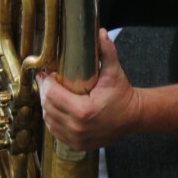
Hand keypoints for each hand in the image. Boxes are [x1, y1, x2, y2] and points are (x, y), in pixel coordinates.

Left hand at [37, 29, 141, 149]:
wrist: (133, 117)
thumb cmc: (123, 95)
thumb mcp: (114, 72)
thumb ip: (107, 51)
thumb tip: (100, 33)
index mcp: (83, 110)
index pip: (52, 95)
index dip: (46, 82)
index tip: (46, 74)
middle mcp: (77, 127)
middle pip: (47, 107)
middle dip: (44, 92)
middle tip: (46, 81)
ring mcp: (76, 138)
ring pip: (49, 120)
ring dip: (46, 106)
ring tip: (50, 93)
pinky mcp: (76, 144)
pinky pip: (55, 131)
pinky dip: (52, 119)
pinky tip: (55, 108)